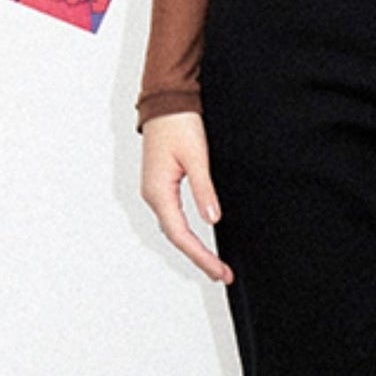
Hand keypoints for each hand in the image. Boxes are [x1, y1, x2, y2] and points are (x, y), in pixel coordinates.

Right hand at [141, 112, 231, 282]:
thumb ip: (204, 190)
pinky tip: (199, 239)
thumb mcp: (197, 157)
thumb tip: (212, 220)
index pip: (182, 235)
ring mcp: (155, 190)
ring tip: (213, 263)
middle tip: (222, 273)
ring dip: (193, 247)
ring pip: (173, 228)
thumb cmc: (178, 124)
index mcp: (159, 192)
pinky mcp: (161, 185)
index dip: (201, 256)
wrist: (166, 102)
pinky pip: (173, 216)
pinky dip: (186, 233)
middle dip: (198, 258)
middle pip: (176, 237)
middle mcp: (153, 195)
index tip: (219, 271)